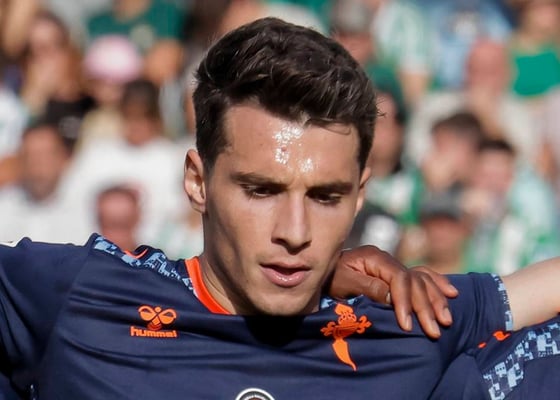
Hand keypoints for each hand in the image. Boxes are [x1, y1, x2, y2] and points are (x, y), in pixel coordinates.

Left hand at [328, 246, 457, 337]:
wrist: (323, 271)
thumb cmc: (330, 278)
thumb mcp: (344, 283)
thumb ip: (368, 287)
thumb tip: (393, 297)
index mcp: (375, 258)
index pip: (399, 278)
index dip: (405, 301)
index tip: (407, 325)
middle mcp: (387, 259)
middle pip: (414, 281)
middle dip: (425, 307)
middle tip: (434, 330)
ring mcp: (393, 265)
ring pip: (422, 279)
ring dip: (436, 299)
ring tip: (446, 320)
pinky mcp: (395, 273)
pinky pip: (422, 275)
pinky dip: (437, 284)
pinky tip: (451, 293)